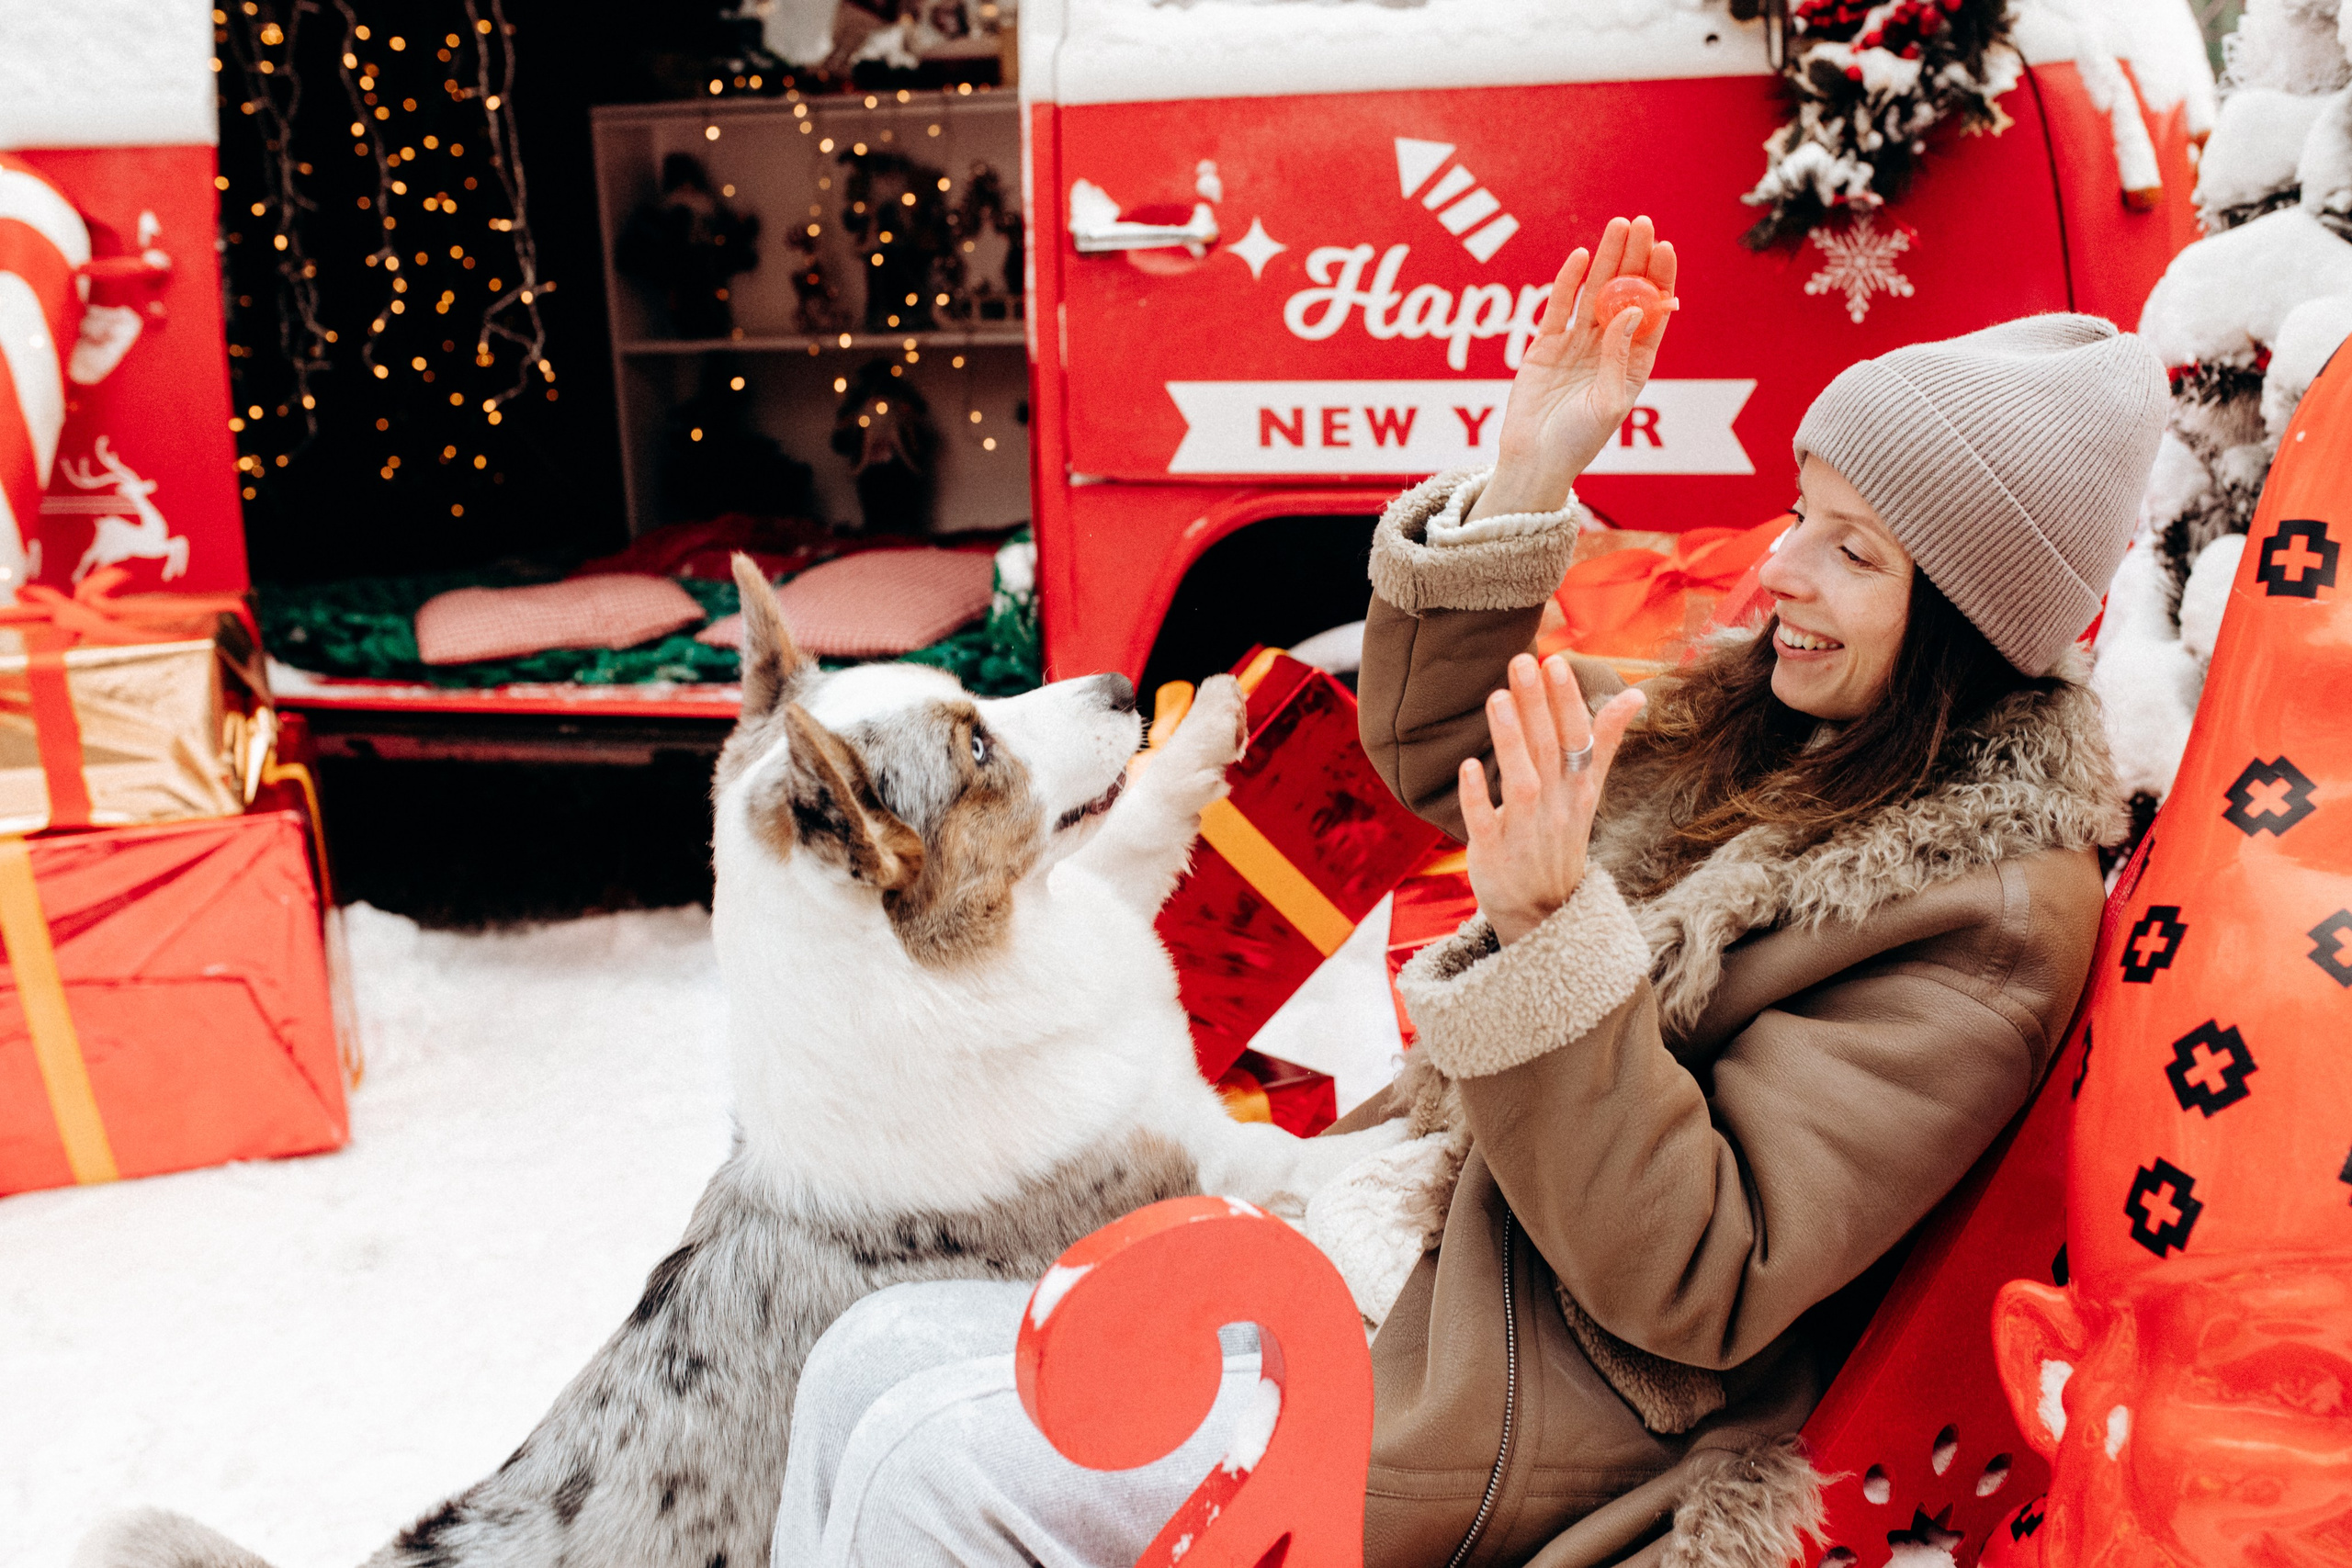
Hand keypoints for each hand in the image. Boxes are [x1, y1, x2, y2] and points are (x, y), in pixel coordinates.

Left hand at [1461, 654, 1645, 945]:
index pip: (1577, 739)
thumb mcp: (1588, 792)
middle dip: (1537, 706)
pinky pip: (1486, 823)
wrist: (1544, 911)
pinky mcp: (1494, 854)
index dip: (1568, 703)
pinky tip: (1467, 766)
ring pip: (1521, 782)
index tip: (1557, 663)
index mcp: (1578, 790)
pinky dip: (1478, 796)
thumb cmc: (1559, 838)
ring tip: (1497, 698)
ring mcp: (1525, 832)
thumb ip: (1604, 742)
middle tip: (1523, 661)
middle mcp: (1556, 808)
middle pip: (1548, 751)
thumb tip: (1637, 696)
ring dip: (1510, 741)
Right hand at [1471, 216, 1677, 520]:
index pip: (1653, 311)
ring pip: (1594, 292)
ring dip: (1606, 259)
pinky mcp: (1545, 345)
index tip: (1665, 248)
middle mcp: (1608, 347)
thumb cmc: (1579, 441)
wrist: (1534, 462)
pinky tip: (1581, 256)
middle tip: (1643, 223)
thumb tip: (1632, 309)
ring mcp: (1576, 344)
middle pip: (1625, 292)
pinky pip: (1559, 307)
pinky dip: (1568, 282)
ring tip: (1618, 226)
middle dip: (1634, 257)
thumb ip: (1619, 354)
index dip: (1659, 279)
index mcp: (1634, 363)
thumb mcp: (1610, 401)